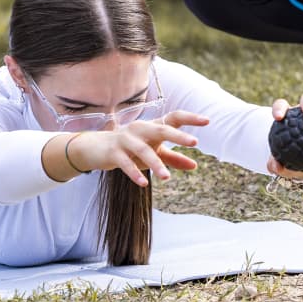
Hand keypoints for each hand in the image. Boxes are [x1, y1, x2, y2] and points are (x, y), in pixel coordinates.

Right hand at [69, 111, 209, 186]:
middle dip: (178, 135)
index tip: (207, 121)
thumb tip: (195, 165)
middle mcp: (140, 129)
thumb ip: (173, 158)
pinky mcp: (113, 152)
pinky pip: (125, 163)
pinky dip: (134, 172)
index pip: (173, 118)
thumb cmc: (129, 149)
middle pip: (161, 129)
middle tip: (194, 142)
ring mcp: (125, 139)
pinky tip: (143, 183)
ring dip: (156, 164)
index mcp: (152, 127)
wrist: (95, 148)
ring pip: (143, 150)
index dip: (190, 118)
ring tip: (167, 178)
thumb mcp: (152, 152)